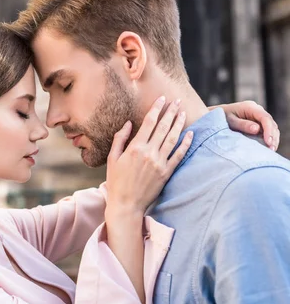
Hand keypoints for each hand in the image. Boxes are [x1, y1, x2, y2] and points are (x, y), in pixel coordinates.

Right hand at [106, 96, 193, 218]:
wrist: (126, 204)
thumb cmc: (116, 181)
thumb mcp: (112, 158)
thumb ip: (120, 139)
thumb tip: (128, 123)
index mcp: (135, 148)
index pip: (149, 122)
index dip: (157, 108)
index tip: (162, 99)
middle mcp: (149, 153)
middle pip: (163, 127)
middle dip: (171, 112)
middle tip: (177, 101)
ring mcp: (159, 163)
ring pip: (172, 138)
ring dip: (179, 124)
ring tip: (183, 112)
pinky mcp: (166, 173)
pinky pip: (179, 155)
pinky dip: (185, 144)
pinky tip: (190, 134)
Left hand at [213, 101, 279, 150]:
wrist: (215, 116)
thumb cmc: (221, 118)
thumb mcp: (230, 121)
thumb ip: (243, 125)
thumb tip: (257, 129)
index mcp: (250, 107)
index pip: (265, 118)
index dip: (269, 130)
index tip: (268, 142)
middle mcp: (257, 110)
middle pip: (271, 123)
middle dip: (273, 136)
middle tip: (271, 149)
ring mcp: (258, 116)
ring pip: (272, 127)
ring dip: (273, 139)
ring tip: (271, 150)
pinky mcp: (258, 123)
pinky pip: (268, 131)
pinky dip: (270, 139)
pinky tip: (269, 148)